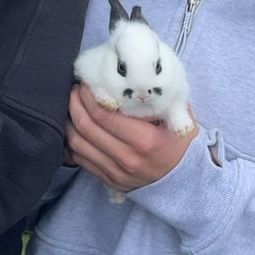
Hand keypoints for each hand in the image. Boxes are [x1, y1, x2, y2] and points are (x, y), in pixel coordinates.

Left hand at [65, 84, 197, 194]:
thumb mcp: (178, 117)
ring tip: (72, 106)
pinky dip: (72, 141)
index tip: (86, 84)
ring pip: (78, 144)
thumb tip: (135, 73)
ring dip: (69, 121)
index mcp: (145, 140)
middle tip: (75, 90)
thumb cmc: (180, 143)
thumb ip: (160, 97)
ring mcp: (116, 172)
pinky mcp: (109, 180)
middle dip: (75, 104)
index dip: (88, 96)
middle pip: (87, 127)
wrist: (184, 180)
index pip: (104, 115)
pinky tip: (75, 126)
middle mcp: (128, 158)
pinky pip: (81, 159)